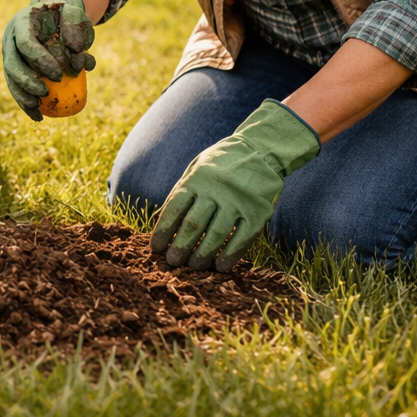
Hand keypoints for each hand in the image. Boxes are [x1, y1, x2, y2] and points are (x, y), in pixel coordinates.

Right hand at [0, 0, 94, 120]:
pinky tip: (39, 117)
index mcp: (22, 22)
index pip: (25, 43)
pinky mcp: (14, 68)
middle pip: (12, 64)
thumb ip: (77, 30)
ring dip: (22, 96)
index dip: (40, 60)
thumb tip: (78, 55)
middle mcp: (11, 39)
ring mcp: (10, 54)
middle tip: (45, 93)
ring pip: (11, 79)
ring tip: (37, 110)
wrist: (53, 15)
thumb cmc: (65, 15)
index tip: (59, 74)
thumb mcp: (74, 14)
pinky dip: (26, 103)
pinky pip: (17, 88)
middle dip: (27, 81)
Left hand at [150, 99, 320, 271]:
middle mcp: (216, 190)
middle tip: (172, 262)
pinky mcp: (258, 212)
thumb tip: (165, 223)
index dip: (163, 231)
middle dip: (180, 247)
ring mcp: (238, 201)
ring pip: (216, 235)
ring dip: (203, 255)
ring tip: (193, 266)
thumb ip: (183, 190)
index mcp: (197, 178)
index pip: (174, 209)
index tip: (156, 248)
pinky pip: (242, 238)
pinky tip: (220, 266)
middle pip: (193, 225)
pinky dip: (230, 254)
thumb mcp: (197, 167)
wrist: (261, 149)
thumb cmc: (221, 163)